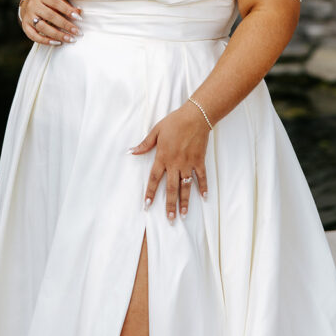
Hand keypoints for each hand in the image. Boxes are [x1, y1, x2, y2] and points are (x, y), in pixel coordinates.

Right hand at [19, 0, 81, 44]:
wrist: (28, 3)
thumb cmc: (47, 1)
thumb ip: (67, 5)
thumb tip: (79, 12)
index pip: (56, 3)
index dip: (68, 10)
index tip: (79, 18)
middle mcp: (34, 5)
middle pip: (50, 16)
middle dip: (65, 25)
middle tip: (78, 32)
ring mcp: (28, 16)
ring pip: (42, 27)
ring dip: (57, 35)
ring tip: (70, 39)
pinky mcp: (25, 26)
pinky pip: (34, 36)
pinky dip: (46, 41)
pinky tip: (57, 43)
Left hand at [131, 102, 209, 220]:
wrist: (196, 116)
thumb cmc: (175, 122)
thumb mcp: (156, 130)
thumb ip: (145, 144)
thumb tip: (131, 151)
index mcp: (163, 157)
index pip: (155, 179)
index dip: (151, 193)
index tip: (148, 206)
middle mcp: (175, 163)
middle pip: (171, 188)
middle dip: (170, 205)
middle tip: (169, 219)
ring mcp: (188, 163)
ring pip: (186, 186)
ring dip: (184, 201)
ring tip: (183, 215)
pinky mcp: (199, 160)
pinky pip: (201, 177)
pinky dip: (203, 187)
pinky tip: (204, 197)